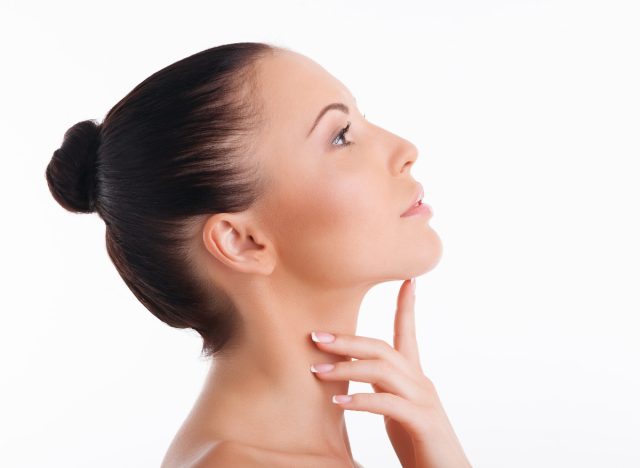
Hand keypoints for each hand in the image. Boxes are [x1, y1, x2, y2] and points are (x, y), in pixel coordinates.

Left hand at [309, 279, 471, 467]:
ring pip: (383, 370)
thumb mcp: (396, 410)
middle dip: (348, 340)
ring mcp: (424, 401)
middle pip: (383, 348)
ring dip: (346, 367)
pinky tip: (338, 401)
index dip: (406, 306)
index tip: (407, 280)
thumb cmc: (419, 445)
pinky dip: (361, 400)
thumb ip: (381, 390)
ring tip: (316, 370)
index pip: (407, 334)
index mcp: (414, 378)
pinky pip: (388, 404)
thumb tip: (351, 375)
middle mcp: (421, 383)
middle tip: (316, 336)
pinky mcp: (423, 423)